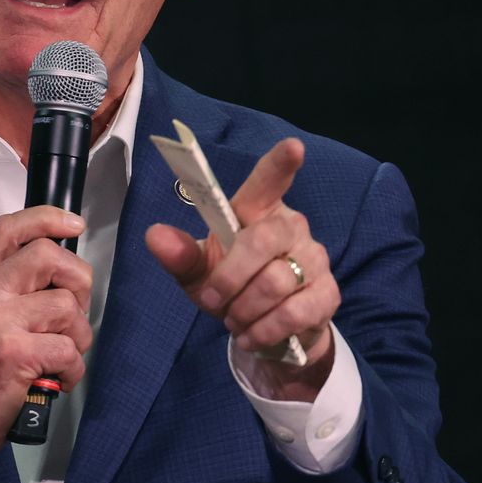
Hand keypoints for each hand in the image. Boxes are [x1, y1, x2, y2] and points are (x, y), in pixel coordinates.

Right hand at [0, 206, 93, 482]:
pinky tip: (57, 379)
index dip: (47, 218)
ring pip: (67, 307)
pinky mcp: (14, 354)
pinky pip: (69, 349)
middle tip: (72, 315)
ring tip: (60, 357)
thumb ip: (4, 289)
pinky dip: (73, 369)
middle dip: (78, 283)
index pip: (9, 228)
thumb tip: (58, 274)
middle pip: (49, 257)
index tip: (74, 225)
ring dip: (78, 337)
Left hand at [145, 137, 339, 401]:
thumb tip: (154, 235)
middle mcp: (292, 227)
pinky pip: (294, 312)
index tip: (293, 147)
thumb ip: (181, 256)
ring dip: (245, 309)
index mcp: (258, 211)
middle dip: (229, 278)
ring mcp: (314, 259)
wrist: (265, 332)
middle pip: (262, 240)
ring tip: (234, 320)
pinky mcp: (327, 294)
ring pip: (276, 281)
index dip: (281, 163)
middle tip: (211, 300)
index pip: (269, 181)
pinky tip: (251, 336)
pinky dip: (264, 330)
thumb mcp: (199, 273)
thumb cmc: (231, 288)